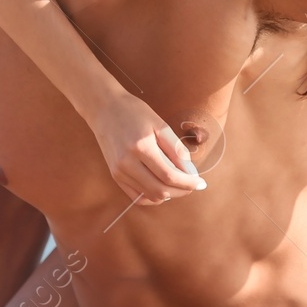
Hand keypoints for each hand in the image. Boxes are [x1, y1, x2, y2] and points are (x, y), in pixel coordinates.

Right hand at [88, 91, 206, 204]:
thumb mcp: (160, 124)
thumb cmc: (134, 112)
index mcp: (141, 147)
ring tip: (179, 184)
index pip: (169, 175)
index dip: (188, 182)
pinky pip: (137, 197)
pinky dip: (153, 196)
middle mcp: (127, 163)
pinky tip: (163, 187)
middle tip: (193, 185)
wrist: (104, 109)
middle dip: (181, 191)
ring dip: (169, 194)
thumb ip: (175, 148)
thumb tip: (190, 170)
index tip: (201, 183)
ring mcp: (119, 172)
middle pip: (160, 190)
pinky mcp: (115, 176)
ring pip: (150, 196)